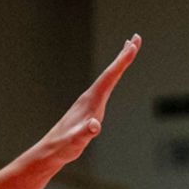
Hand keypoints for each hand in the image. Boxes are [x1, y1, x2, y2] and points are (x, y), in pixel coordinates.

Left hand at [38, 36, 140, 167]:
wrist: (52, 150)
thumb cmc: (65, 146)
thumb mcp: (76, 140)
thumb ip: (85, 133)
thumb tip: (94, 126)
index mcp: (91, 100)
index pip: (110, 76)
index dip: (122, 61)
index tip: (133, 45)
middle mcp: (90, 96)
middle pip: (111, 71)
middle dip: (124, 55)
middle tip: (136, 38)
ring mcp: (90, 100)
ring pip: (108, 77)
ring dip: (119, 63)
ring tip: (128, 50)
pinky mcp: (90, 107)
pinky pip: (106, 86)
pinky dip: (113, 76)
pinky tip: (115, 77)